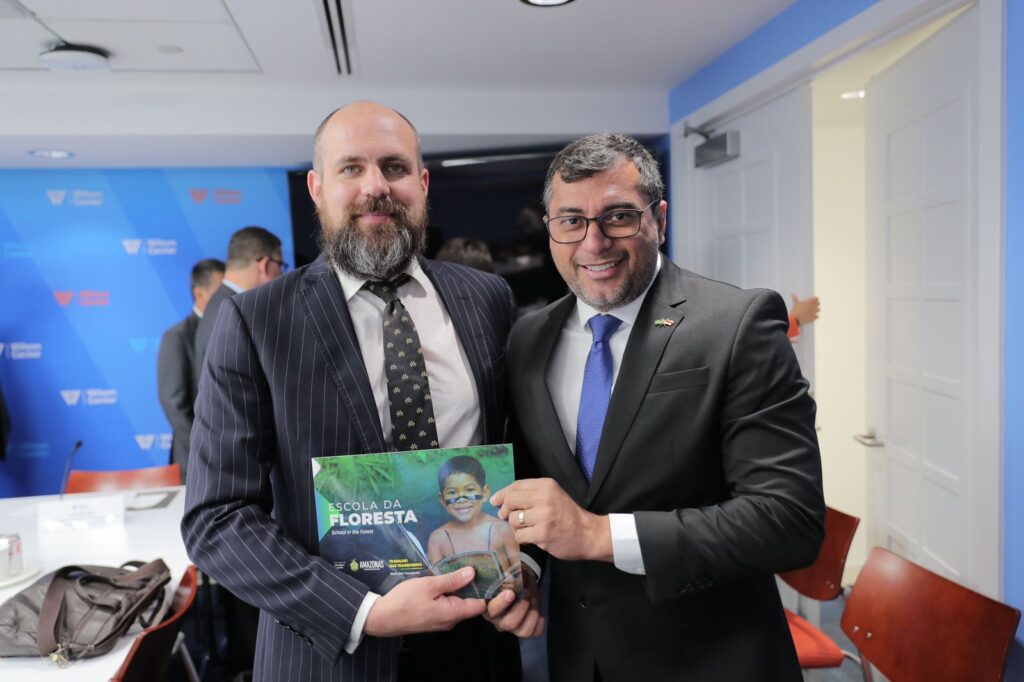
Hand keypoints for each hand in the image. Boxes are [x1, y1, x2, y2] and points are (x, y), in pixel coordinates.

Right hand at [363, 567, 485, 636]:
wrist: (382, 618)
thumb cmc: (405, 601)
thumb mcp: (429, 585)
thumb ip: (452, 580)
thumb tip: (473, 572)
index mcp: (453, 613)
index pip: (481, 605)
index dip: (486, 591)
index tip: (489, 574)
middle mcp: (452, 621)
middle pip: (471, 604)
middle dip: (473, 587)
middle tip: (475, 566)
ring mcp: (443, 622)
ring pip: (459, 604)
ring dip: (460, 589)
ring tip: (461, 569)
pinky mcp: (435, 619)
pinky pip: (449, 606)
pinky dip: (450, 594)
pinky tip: (446, 581)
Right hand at [484, 566, 544, 637]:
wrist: (519, 580)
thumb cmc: (509, 576)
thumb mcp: (505, 573)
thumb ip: (505, 575)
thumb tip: (512, 576)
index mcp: (488, 606)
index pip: (492, 611)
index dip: (501, 604)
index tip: (511, 593)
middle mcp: (498, 620)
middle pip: (509, 624)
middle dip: (521, 608)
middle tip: (526, 593)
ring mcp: (512, 627)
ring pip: (524, 631)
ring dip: (532, 614)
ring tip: (533, 599)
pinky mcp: (524, 629)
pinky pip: (535, 632)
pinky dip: (539, 621)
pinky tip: (536, 609)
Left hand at [490, 478, 610, 561]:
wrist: (588, 534)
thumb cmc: (568, 515)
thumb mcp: (553, 495)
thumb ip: (530, 494)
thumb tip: (500, 499)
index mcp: (547, 486)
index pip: (516, 486)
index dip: (502, 494)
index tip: (495, 501)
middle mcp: (545, 498)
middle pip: (511, 501)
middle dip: (504, 510)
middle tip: (506, 516)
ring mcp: (544, 517)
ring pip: (513, 520)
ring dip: (515, 526)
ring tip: (526, 528)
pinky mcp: (543, 534)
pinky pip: (519, 536)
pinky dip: (521, 538)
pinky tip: (531, 537)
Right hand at [790, 293, 819, 325]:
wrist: (795, 319)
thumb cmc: (795, 310)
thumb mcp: (795, 303)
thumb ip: (795, 298)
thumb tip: (792, 293)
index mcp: (809, 302)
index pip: (816, 299)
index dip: (815, 299)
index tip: (814, 300)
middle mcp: (813, 306)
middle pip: (818, 304)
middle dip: (816, 304)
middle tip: (813, 305)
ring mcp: (814, 312)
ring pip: (818, 310)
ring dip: (816, 310)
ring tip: (812, 311)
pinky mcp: (814, 317)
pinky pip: (817, 316)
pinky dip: (815, 316)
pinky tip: (812, 316)